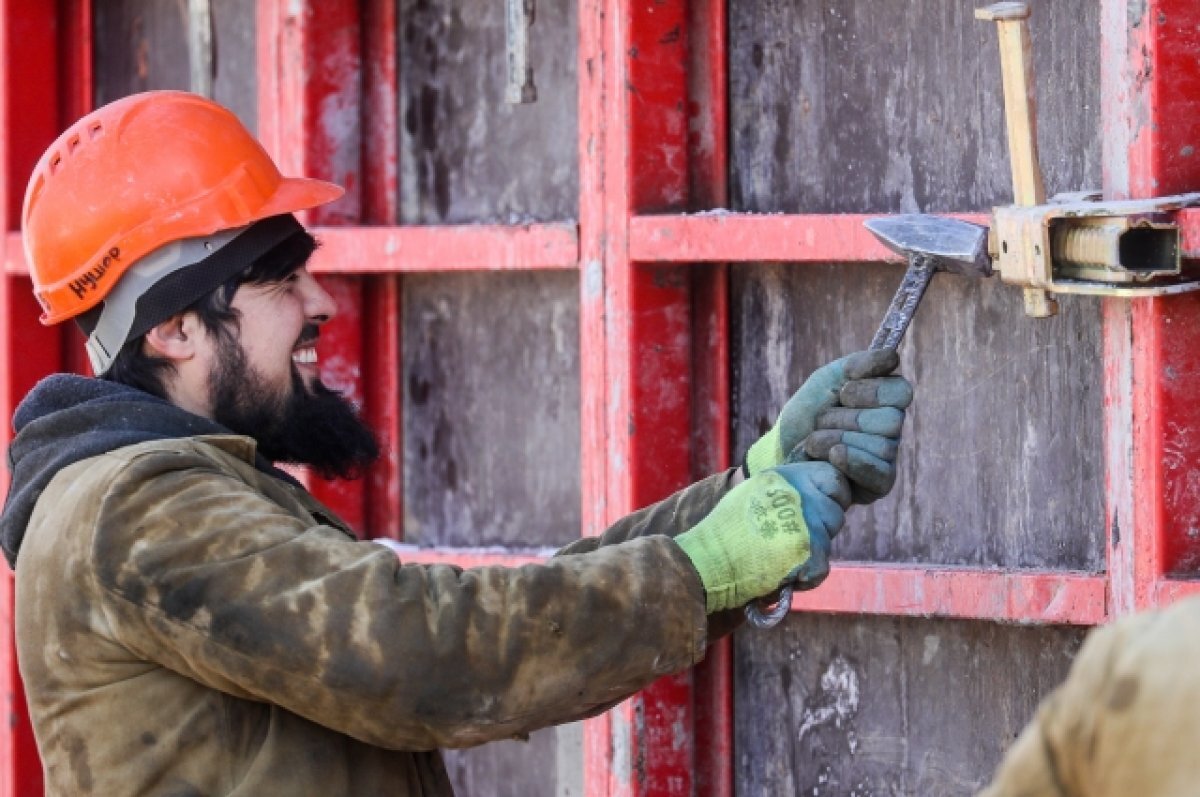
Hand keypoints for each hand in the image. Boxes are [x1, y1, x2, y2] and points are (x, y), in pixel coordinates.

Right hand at [674, 462, 849, 612]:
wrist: (706, 561)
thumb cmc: (725, 534)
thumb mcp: (754, 494)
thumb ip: (785, 492)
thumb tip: (816, 496)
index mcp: (784, 476)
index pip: (832, 477)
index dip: (829, 497)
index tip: (812, 513)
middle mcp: (797, 492)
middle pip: (836, 510)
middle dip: (822, 528)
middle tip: (791, 541)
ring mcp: (804, 520)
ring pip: (830, 539)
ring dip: (812, 553)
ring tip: (781, 558)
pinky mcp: (806, 550)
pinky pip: (823, 567)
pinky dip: (806, 577)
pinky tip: (784, 575)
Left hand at [803, 365, 911, 503]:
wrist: (781, 450)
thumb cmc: (806, 415)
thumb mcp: (827, 380)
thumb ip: (859, 364)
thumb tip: (892, 356)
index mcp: (886, 402)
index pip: (900, 392)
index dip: (870, 391)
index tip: (843, 393)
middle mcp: (892, 430)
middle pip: (891, 420)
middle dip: (845, 418)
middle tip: (823, 421)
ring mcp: (887, 458)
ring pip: (881, 445)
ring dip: (837, 438)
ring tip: (816, 442)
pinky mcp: (880, 483)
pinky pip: (878, 472)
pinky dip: (851, 461)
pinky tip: (832, 457)